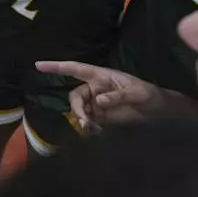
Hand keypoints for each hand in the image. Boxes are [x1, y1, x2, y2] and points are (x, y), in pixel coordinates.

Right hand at [36, 60, 165, 128]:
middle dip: (77, 109)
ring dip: (82, 119)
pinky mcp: (101, 117)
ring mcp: (97, 103)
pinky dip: (88, 127)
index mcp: (101, 76)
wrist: (159, 112)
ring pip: (79, 110)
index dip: (57, 67)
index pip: (75, 69)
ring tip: (91, 129)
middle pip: (75, 96)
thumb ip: (118, 96)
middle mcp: (96, 88)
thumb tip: (98, 101)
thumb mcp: (138, 94)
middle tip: (86, 122)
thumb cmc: (150, 96)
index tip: (38, 65)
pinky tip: (96, 131)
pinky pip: (87, 121)